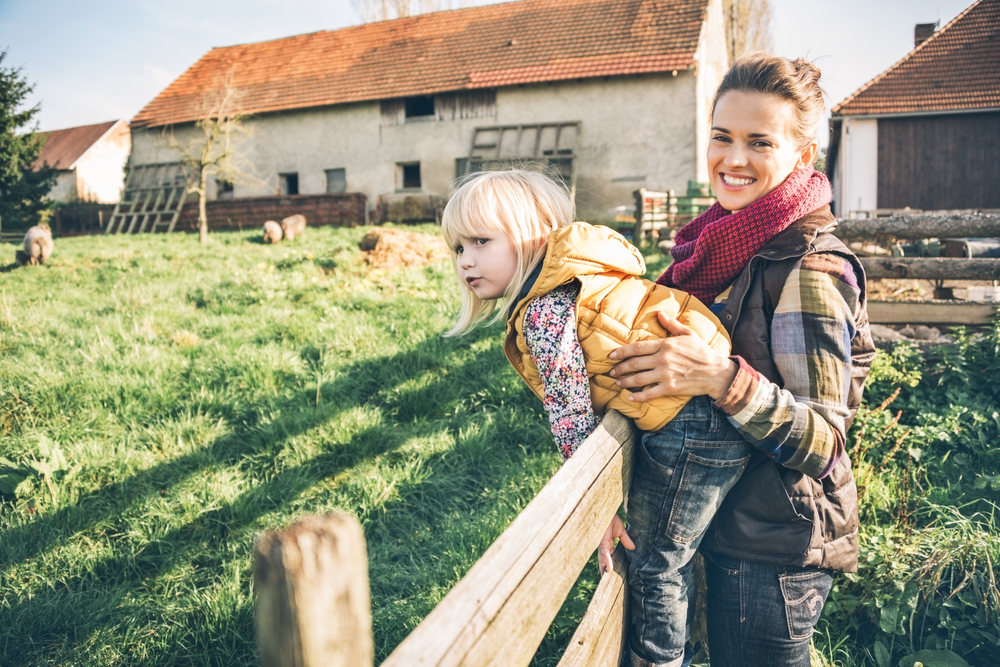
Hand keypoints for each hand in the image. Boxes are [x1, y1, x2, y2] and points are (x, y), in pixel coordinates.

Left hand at [598, 514, 634, 574]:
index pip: (610, 557)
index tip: (615, 576)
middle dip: (605, 571)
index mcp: (608, 543)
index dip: (611, 566)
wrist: (603, 508)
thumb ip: (626, 539)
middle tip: (607, 583)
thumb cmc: (610, 516)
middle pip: (604, 561)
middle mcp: (604, 545)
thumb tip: (633, 548)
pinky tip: (609, 568)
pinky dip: (607, 560)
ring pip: (603, 559)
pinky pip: (604, 552)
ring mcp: (602, 544)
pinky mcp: (601, 541)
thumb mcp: (620, 529)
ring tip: (607, 579)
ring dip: (606, 569)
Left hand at [608, 312, 737, 401]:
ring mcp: (666, 374)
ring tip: (617, 383)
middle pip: (634, 364)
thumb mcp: (688, 334)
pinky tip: (629, 397)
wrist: (716, 372)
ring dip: (625, 382)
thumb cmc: (702, 352)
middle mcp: (663, 359)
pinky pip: (649, 393)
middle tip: (611, 371)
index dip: (621, 352)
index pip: (637, 347)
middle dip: (620, 368)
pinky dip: (638, 396)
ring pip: (638, 379)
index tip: (611, 355)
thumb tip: (660, 312)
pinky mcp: (670, 388)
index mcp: (665, 344)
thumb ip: (672, 324)